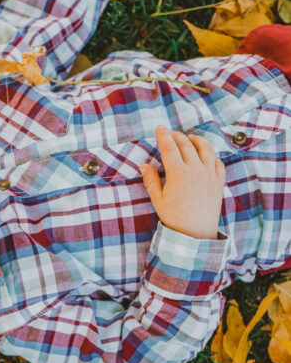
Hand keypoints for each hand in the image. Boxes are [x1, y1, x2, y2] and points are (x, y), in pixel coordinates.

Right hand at [141, 126, 224, 240]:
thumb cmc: (174, 218)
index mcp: (178, 173)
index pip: (169, 147)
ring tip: (190, 138)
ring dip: (196, 140)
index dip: (163, 135)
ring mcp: (209, 174)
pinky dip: (211, 155)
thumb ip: (151, 180)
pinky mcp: (219, 181)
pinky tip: (206, 155)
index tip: (160, 128)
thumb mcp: (158, 200)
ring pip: (205, 148)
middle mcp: (195, 170)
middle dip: (177, 136)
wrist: (196, 234)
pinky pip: (217, 161)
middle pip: (186, 145)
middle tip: (171, 134)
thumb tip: (144, 165)